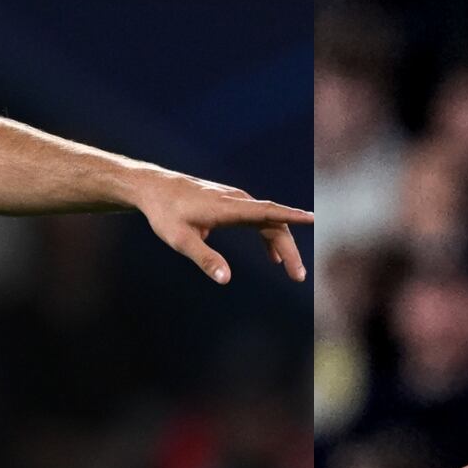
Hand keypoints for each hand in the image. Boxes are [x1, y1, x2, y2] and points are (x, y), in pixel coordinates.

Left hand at [130, 171, 311, 283]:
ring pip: (268, 221)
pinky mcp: (232, 203)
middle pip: (274, 222)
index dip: (291, 216)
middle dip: (289, 249)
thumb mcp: (180, 240)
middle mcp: (237, 200)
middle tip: (298, 276)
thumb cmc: (165, 214)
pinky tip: (272, 257)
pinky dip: (269, 237)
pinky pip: (259, 219)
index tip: (312, 220)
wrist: (154, 188)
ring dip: (282, 245)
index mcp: (228, 208)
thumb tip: (226, 279)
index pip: (267, 211)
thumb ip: (204, 259)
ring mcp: (236, 200)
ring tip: (291, 271)